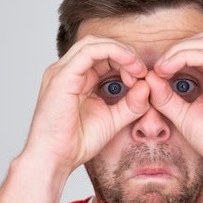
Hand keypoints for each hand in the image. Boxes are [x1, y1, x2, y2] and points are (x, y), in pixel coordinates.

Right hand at [22, 35, 150, 173]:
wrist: (56, 159)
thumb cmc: (76, 143)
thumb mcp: (113, 120)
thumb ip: (131, 104)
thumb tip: (147, 85)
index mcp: (75, 79)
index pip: (102, 56)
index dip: (126, 62)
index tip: (143, 79)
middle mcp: (66, 71)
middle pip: (99, 45)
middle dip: (125, 55)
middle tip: (142, 72)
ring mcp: (61, 72)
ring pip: (94, 43)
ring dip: (121, 52)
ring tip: (137, 69)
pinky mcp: (62, 77)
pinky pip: (90, 52)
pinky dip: (113, 53)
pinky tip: (129, 64)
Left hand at [147, 34, 202, 176]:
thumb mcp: (183, 116)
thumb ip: (166, 97)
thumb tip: (149, 78)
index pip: (198, 51)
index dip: (174, 55)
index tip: (154, 71)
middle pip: (201, 42)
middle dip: (174, 49)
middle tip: (155, 67)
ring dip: (176, 52)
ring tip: (159, 68)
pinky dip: (184, 58)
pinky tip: (167, 70)